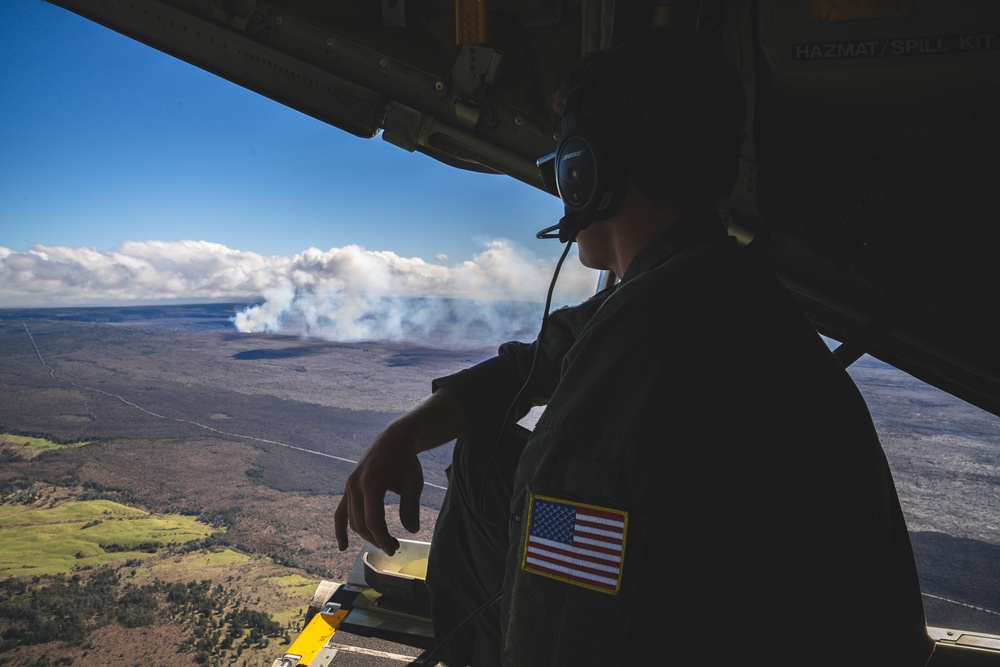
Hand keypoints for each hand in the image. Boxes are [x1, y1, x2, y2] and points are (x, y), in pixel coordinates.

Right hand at [334, 421, 423, 556]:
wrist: (393, 440)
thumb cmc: (406, 460)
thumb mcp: (414, 481)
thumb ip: (411, 506)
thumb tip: (412, 531)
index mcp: (371, 482)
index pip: (373, 520)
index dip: (383, 538)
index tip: (395, 550)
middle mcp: (355, 484)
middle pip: (361, 523)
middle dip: (377, 539)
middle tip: (396, 546)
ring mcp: (349, 486)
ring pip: (353, 520)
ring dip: (368, 535)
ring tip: (388, 541)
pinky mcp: (348, 488)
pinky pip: (340, 512)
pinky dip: (340, 529)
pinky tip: (343, 547)